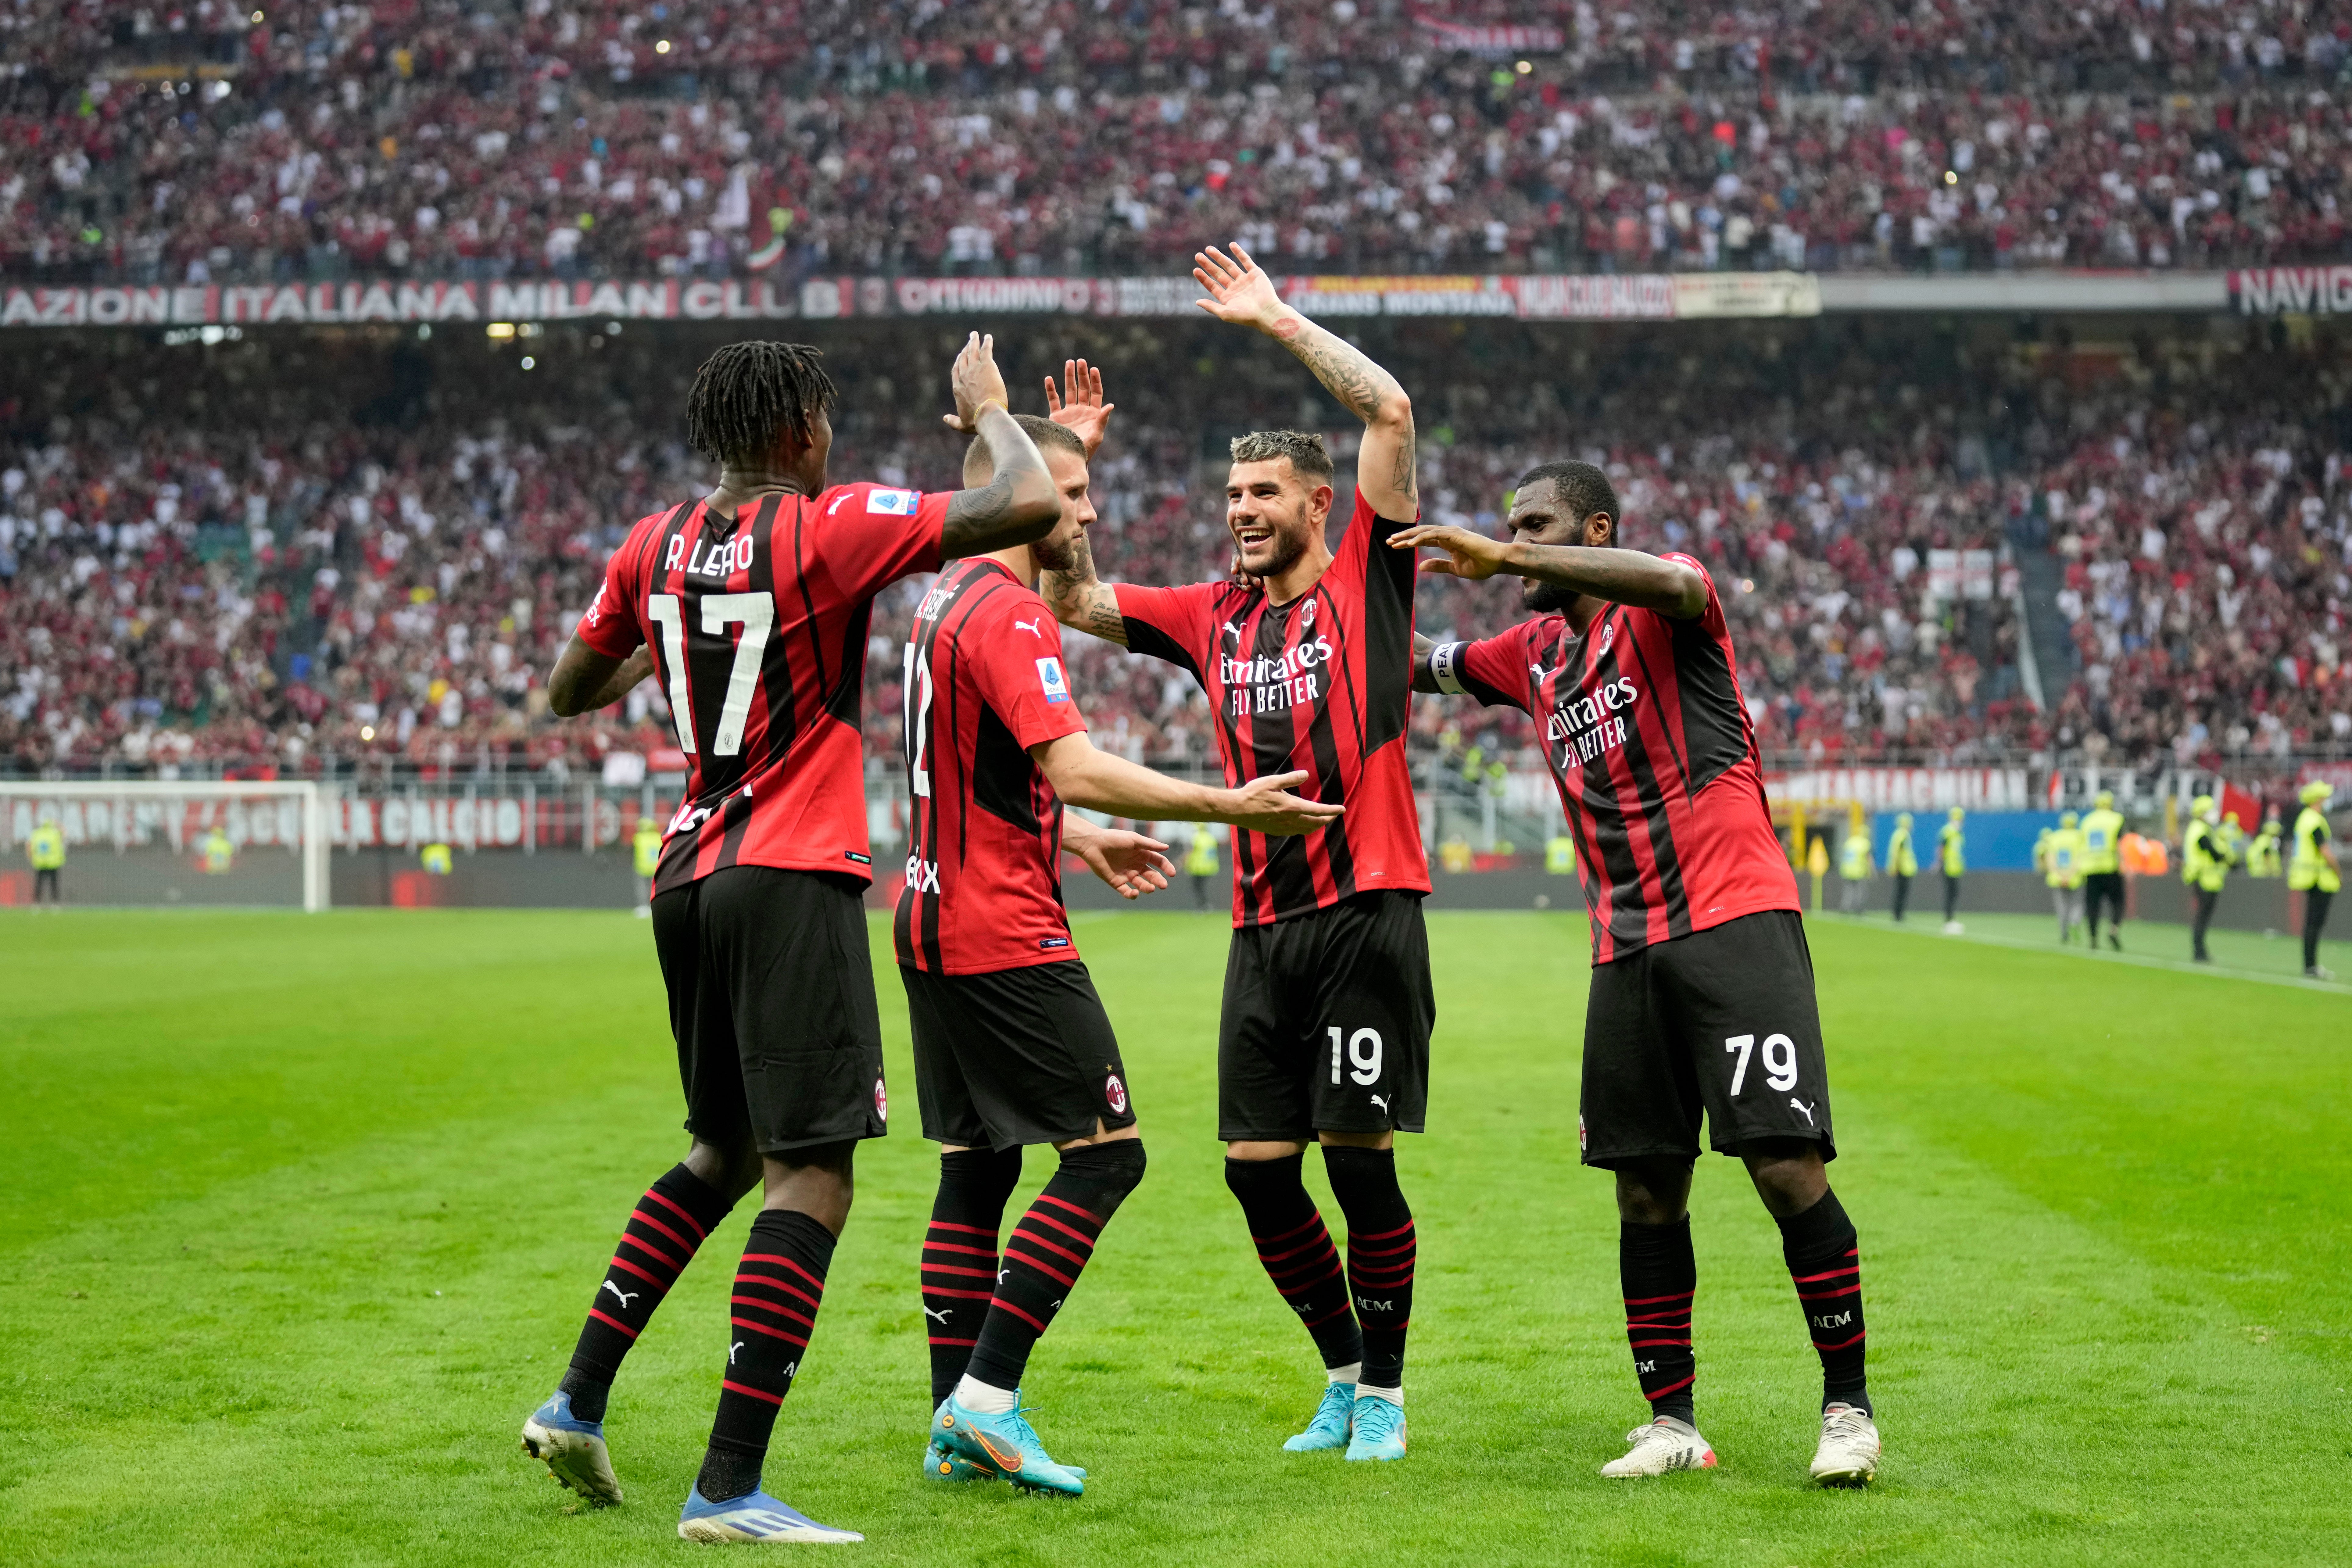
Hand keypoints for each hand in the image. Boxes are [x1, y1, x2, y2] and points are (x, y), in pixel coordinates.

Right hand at [943, 331, 1010, 433]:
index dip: (958, 362)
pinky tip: (988, 337)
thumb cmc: (976, 421)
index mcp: (958, 388)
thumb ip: (953, 422)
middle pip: (963, 358)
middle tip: (968, 342)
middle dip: (965, 349)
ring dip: (973, 342)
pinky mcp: (987, 366)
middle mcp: (964, 376)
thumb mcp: (963, 425)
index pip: (956, 371)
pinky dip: (986, 343)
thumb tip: (944, 418)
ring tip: (974, 335)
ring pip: (972, 351)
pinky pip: (986, 350)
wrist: (987, 414)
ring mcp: (974, 370)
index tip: (960, 356)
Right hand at [1044, 358, 1115, 455]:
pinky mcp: (1056, 417)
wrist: (1069, 460)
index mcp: (1093, 413)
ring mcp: (1069, 413)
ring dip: (1069, 377)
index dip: (1095, 381)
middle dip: (1082, 375)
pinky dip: (1051, 390)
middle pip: (1083, 388)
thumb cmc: (1086, 450)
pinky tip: (1049, 378)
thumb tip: (1111, 405)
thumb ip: (1102, 420)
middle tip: (1080, 361)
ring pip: (1069, 391)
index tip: (1093, 369)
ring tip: (1069, 362)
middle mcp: (1081, 410)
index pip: (1096, 393)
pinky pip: (1053, 400)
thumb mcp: (1096, 435)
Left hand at [1072, 828, 1173, 899]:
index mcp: (1142, 854)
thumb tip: (1166, 847)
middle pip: (1152, 875)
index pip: (1159, 862)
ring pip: (1141, 885)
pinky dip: (1132, 895)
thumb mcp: (1133, 839)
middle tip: (1163, 885)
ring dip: (1147, 888)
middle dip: (1158, 881)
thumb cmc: (1114, 838)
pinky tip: (1135, 893)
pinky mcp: (1117, 882)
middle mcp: (1136, 865)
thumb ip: (1149, 844)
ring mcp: (1127, 874)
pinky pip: (1126, 892)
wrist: (1093, 844)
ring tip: (1151, 888)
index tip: (1171, 874)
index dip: (1166, 867)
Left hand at [1192, 243, 1288, 331]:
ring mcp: (1245, 280)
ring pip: (1229, 265)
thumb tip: (1196, 302)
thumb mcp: (1225, 313)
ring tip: (1209, 249)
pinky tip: (1231, 245)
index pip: (1212, 285)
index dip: (1203, 278)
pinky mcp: (1255, 273)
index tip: (1195, 269)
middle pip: (1218, 273)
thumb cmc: (1246, 316)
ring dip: (1219, 257)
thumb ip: (1211, 307)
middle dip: (1208, 264)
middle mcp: (1235, 288)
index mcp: (1228, 298)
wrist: (1266, 312)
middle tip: (1197, 255)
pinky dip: (1239, 252)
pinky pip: (1246, 260)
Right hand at [1224, 770, 1345, 836]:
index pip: (1318, 810)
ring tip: (1322, 820)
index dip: (1332, 810)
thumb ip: (1291, 779)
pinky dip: (1304, 829)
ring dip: (1317, 826)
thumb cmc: (1253, 793)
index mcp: (1292, 807)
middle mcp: (1290, 820)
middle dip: (1327, 819)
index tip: (1342, 809)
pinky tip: (1303, 825)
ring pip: (1306, 830)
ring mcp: (1283, 828)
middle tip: (1334, 815)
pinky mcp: (1276, 831)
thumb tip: (1306, 774)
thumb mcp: (1272, 781)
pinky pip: (1296, 832)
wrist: (1237, 810)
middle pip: (1315, 823)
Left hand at [1390, 522, 1510, 580]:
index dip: (1409, 542)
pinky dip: (1421, 538)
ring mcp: (1452, 533)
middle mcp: (1448, 534)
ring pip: (1425, 531)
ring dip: (1409, 535)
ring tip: (1394, 540)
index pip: (1424, 540)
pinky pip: (1434, 535)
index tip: (1394, 546)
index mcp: (1448, 542)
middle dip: (1404, 536)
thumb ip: (1439, 566)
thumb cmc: (1482, 565)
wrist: (1498, 562)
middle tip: (1389, 541)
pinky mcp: (1456, 535)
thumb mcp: (1455, 569)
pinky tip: (1409, 543)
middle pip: (1421, 534)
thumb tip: (1421, 566)